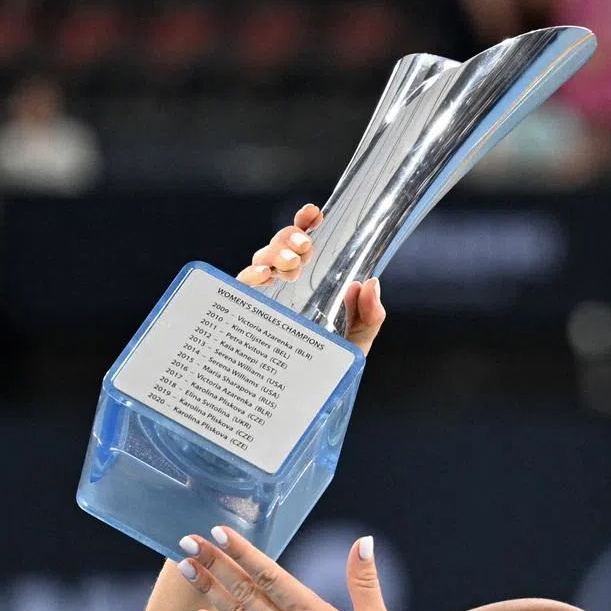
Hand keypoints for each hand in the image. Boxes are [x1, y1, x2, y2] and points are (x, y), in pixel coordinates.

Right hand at [234, 202, 386, 355]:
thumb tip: (370, 283)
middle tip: (305, 248)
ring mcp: (266, 296)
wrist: (313, 397)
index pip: (305, 243)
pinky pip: (241, 286)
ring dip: (274, 254)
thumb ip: (370, 315)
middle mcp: (287, 284)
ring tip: (290, 266)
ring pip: (261, 259)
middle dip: (290, 238)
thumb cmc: (333, 364)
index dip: (306, 223)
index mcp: (312, 281)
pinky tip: (261, 277)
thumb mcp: (358, 340)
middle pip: (280, 245)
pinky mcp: (248, 312)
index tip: (315, 214)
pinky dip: (249, 276)